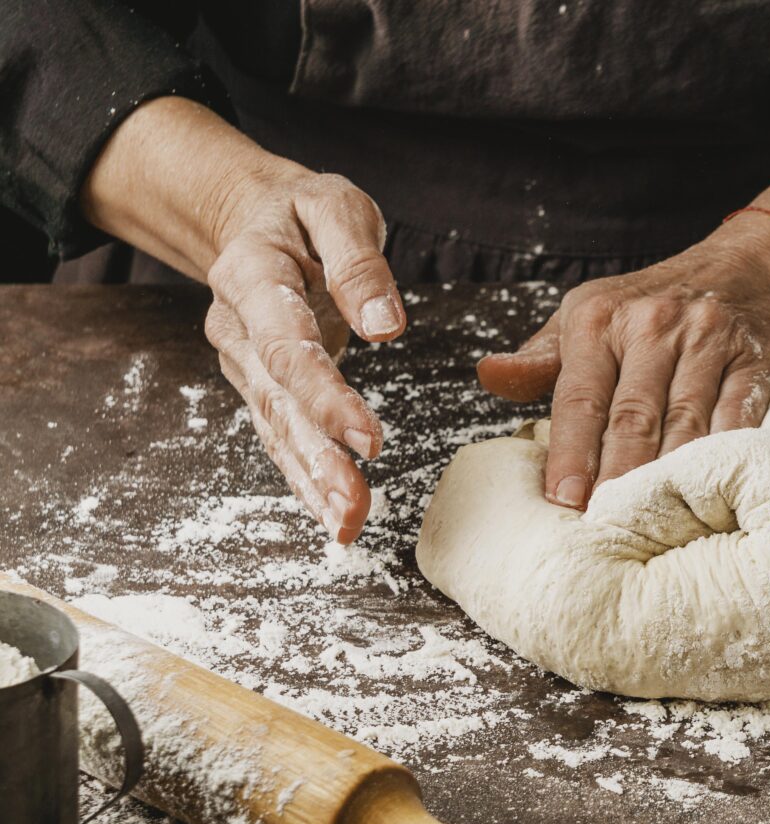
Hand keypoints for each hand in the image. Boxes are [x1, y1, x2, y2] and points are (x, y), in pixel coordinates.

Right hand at [81, 98, 406, 542]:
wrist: (247, 219)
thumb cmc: (299, 212)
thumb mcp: (333, 207)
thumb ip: (358, 263)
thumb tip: (386, 327)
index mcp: (252, 276)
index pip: (289, 348)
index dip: (326, 399)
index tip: (370, 441)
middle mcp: (238, 328)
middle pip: (280, 404)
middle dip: (318, 461)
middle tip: (355, 509)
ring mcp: (244, 363)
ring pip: (277, 430)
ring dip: (312, 482)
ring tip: (348, 525)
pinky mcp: (260, 385)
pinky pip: (280, 435)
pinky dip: (305, 478)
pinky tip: (332, 513)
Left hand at [478, 217, 769, 509]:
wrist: (748, 267)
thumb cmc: (649, 306)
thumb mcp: (585, 317)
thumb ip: (539, 359)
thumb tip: (489, 376)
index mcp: (600, 318)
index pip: (579, 398)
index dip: (570, 454)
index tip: (563, 501)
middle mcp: (654, 324)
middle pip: (632, 417)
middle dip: (615, 477)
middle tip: (603, 527)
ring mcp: (709, 340)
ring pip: (684, 424)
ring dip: (666, 479)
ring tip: (649, 524)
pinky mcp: (756, 360)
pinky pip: (738, 418)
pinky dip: (721, 460)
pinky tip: (707, 495)